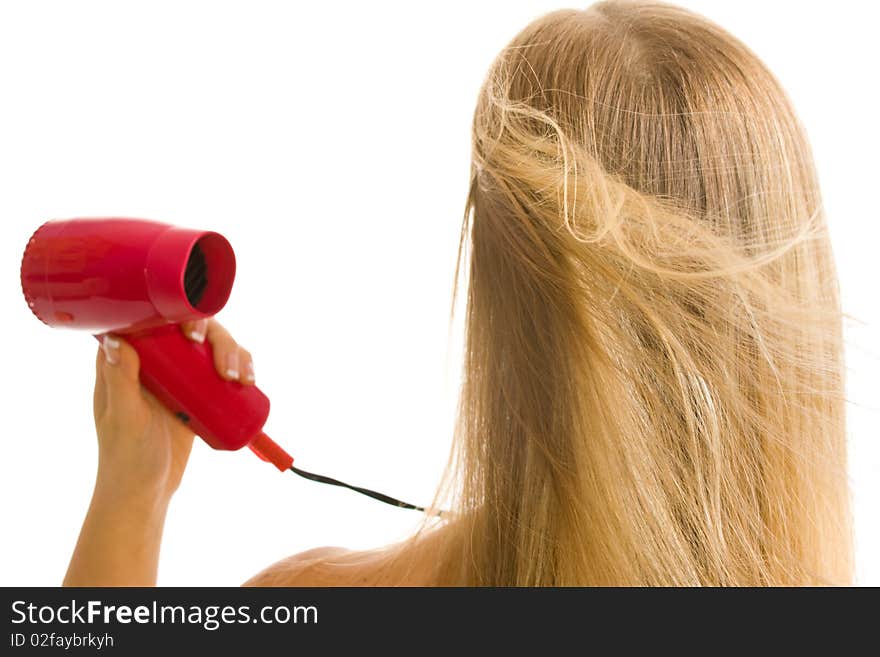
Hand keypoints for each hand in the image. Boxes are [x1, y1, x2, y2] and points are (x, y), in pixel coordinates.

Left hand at [92, 318, 255, 502]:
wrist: (146, 492)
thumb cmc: (126, 458)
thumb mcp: (124, 418)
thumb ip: (120, 381)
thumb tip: (115, 338)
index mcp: (124, 360)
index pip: (151, 320)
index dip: (175, 314)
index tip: (193, 332)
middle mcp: (152, 361)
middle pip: (190, 330)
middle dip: (217, 339)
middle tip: (226, 367)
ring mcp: (177, 376)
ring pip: (211, 347)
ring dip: (234, 353)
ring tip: (242, 379)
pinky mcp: (196, 392)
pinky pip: (222, 369)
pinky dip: (240, 368)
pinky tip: (249, 379)